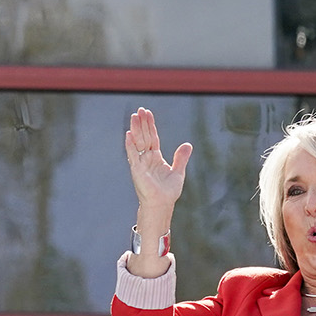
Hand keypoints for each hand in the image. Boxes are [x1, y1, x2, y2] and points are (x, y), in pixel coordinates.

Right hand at [123, 109, 187, 277]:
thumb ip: (181, 158)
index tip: (147, 114)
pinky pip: (133, 155)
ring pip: (138, 142)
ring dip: (135, 129)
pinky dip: (130, 145)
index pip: (152, 137)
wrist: (162, 205)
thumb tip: (187, 144)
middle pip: (144, 136)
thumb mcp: (178, 172)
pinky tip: (128, 134)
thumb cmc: (168, 192)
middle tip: (140, 110)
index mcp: (155, 158)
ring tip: (134, 116)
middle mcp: (146, 159)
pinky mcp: (137, 170)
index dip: (150, 126)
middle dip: (142, 123)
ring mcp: (140, 164)